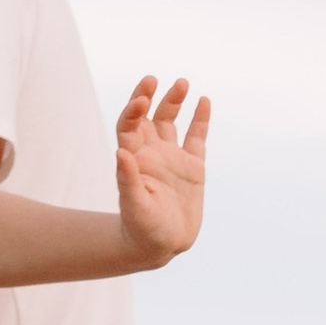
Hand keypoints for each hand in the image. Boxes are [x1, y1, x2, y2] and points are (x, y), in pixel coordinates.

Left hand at [115, 75, 209, 263]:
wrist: (162, 245)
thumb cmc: (140, 227)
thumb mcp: (133, 205)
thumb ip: (127, 180)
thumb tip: (121, 152)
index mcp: (133, 157)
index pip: (130, 125)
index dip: (133, 110)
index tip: (142, 99)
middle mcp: (151, 152)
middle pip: (148, 115)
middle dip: (150, 96)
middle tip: (153, 79)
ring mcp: (172, 157)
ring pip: (171, 121)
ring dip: (174, 100)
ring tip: (182, 83)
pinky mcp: (192, 167)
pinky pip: (197, 138)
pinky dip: (201, 119)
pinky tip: (204, 101)